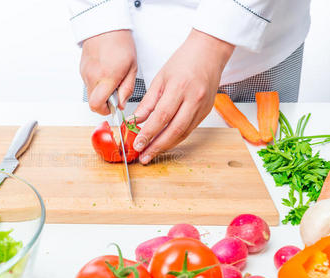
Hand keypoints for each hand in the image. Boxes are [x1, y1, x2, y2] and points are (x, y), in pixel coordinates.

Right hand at [81, 30, 137, 113]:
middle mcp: (93, 76)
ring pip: (90, 93)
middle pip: (92, 102)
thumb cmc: (120, 43)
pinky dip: (96, 83)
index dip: (105, 111)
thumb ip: (127, 88)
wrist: (106, 26)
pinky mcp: (82, 69)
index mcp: (107, 77)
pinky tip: (104, 73)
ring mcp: (85, 73)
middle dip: (103, 103)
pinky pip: (88, 83)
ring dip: (100, 92)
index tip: (112, 108)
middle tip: (113, 95)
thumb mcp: (132, 67)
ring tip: (110, 80)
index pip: (97, 105)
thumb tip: (121, 103)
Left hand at [132, 29, 234, 163]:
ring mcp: (202, 107)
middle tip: (144, 156)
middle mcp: (193, 100)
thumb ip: (148, 102)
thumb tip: (136, 120)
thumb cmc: (184, 61)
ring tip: (152, 153)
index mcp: (179, 88)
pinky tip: (165, 143)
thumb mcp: (160, 78)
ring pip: (183, 133)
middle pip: (174, 130)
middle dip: (157, 146)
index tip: (137, 144)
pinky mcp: (206, 112)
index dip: (148, 133)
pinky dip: (176, 139)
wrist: (209, 53)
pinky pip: (190, 130)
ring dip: (166, 146)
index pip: (161, 117)